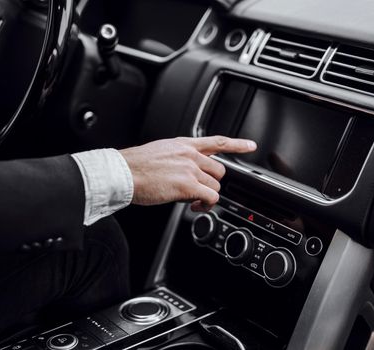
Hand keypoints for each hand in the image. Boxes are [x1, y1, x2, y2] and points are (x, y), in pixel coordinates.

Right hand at [119, 136, 256, 211]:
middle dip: (211, 182)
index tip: (251, 145)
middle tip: (198, 190)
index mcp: (183, 144)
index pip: (217, 142)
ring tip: (190, 200)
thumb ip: (177, 157)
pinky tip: (195, 206)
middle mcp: (190, 155)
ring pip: (214, 185)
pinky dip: (206, 205)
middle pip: (219, 170)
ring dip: (206, 195)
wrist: (122, 173)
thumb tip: (185, 170)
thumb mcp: (160, 151)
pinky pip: (210, 197)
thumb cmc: (134, 166)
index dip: (237, 144)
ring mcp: (190, 169)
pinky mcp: (187, 186)